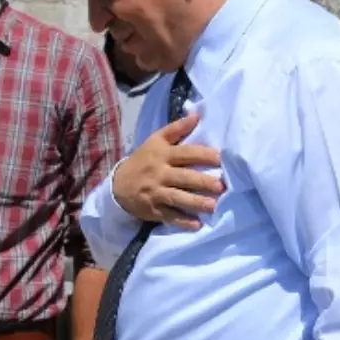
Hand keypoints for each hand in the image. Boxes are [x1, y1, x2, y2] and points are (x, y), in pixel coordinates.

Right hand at [112, 110, 224, 229]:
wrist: (118, 185)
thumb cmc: (143, 160)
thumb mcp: (155, 141)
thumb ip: (176, 129)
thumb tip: (197, 115)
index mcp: (162, 154)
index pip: (186, 153)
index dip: (204, 155)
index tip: (222, 159)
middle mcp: (159, 173)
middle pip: (184, 177)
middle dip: (203, 182)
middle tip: (221, 186)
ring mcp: (155, 192)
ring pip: (178, 197)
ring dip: (195, 202)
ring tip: (213, 206)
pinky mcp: (153, 209)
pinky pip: (170, 216)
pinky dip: (183, 221)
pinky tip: (197, 224)